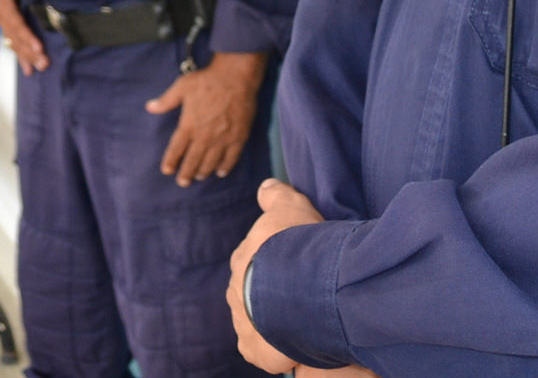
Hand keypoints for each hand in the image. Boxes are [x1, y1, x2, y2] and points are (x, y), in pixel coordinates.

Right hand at [0, 0, 46, 73]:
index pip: (14, 20)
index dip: (25, 34)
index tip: (39, 47)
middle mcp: (0, 12)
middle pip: (14, 35)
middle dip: (29, 51)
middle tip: (44, 63)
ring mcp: (2, 20)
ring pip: (13, 41)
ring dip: (26, 56)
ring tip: (38, 68)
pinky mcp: (7, 26)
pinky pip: (13, 42)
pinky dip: (21, 56)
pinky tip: (28, 69)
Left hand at [147, 49, 264, 185]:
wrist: (235, 76)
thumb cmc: (207, 80)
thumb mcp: (182, 86)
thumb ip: (166, 101)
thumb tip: (149, 107)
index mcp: (189, 125)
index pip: (176, 149)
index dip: (171, 161)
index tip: (166, 170)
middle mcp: (204, 136)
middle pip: (192, 160)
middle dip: (186, 173)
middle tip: (182, 182)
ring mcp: (222, 138)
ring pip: (211, 162)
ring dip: (203, 171)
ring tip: (198, 176)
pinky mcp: (238, 137)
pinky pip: (231, 158)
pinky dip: (225, 167)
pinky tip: (221, 172)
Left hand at [228, 179, 330, 372]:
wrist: (299, 286)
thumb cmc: (297, 244)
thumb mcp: (290, 206)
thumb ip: (276, 196)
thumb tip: (264, 187)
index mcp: (242, 260)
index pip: (255, 261)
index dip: (274, 263)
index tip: (294, 266)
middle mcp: (236, 291)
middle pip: (253, 293)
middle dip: (271, 294)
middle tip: (300, 295)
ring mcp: (242, 322)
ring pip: (257, 322)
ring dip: (273, 322)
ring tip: (301, 321)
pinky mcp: (253, 350)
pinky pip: (263, 350)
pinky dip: (276, 349)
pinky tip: (294, 344)